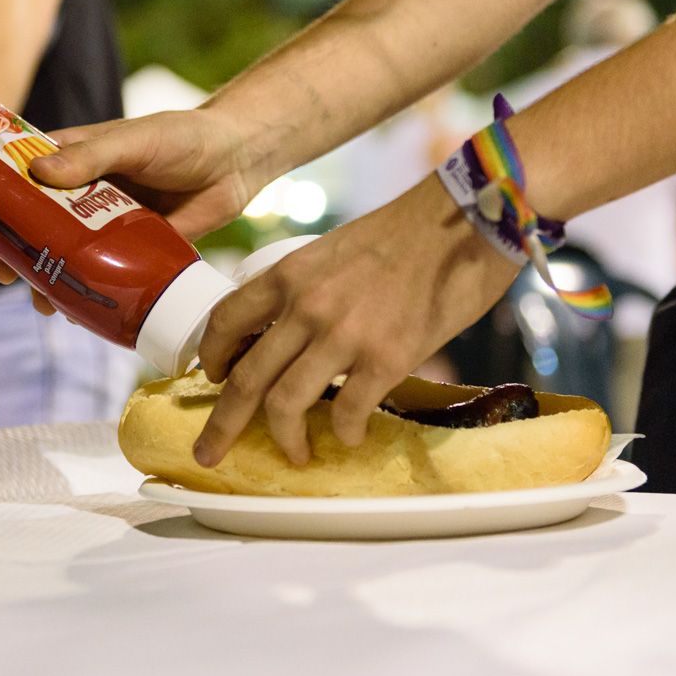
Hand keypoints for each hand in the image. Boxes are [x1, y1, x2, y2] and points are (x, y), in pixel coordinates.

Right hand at [0, 108, 257, 309]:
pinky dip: (90, 295)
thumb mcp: (136, 139)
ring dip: (49, 279)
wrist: (239, 159)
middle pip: (33, 224)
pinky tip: (82, 313)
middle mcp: (82, 193)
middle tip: (3, 274)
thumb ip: (93, 155)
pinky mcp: (136, 250)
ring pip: (65, 256)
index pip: (15, 173)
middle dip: (12, 249)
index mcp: (72, 158)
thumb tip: (40, 173)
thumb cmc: (184, 136)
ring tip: (44, 302)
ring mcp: (107, 224)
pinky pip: (105, 277)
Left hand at [191, 176, 520, 466]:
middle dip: (222, 425)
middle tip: (211, 453)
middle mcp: (307, 306)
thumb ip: (304, 290)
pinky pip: (349, 412)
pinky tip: (351, 436)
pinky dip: (345, 433)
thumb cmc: (404, 233)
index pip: (225, 321)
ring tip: (296, 454)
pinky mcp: (388, 357)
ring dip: (285, 439)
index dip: (212, 358)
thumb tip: (288, 335)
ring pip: (286, 404)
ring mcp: (345, 334)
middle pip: (245, 379)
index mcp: (289, 274)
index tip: (212, 379)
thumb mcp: (333, 250)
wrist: (463, 220)